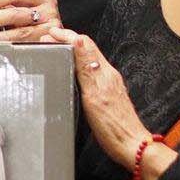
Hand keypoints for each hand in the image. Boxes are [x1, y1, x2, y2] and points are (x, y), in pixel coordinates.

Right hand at [41, 27, 153, 168]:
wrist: (130, 146)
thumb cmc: (113, 127)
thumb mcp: (94, 94)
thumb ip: (86, 67)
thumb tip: (78, 40)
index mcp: (104, 72)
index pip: (84, 44)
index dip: (66, 35)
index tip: (50, 33)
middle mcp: (108, 75)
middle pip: (86, 49)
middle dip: (67, 40)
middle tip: (48, 40)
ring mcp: (109, 84)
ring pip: (88, 59)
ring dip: (71, 51)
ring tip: (55, 50)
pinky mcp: (108, 94)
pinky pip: (91, 71)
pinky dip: (77, 65)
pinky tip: (71, 71)